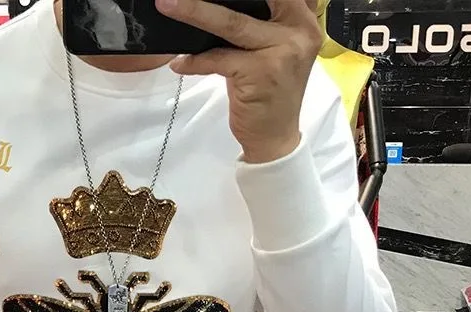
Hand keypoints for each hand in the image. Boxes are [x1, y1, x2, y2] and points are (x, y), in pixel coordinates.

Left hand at [157, 0, 321, 163]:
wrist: (275, 138)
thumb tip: (215, 3)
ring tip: (168, 6)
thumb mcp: (272, 50)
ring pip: (231, 23)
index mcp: (302, 19)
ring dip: (194, 12)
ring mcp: (282, 52)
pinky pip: (219, 58)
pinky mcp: (261, 73)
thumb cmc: (267, 93)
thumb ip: (259, 23)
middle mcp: (298, 31)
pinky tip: (181, 63)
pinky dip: (195, 61)